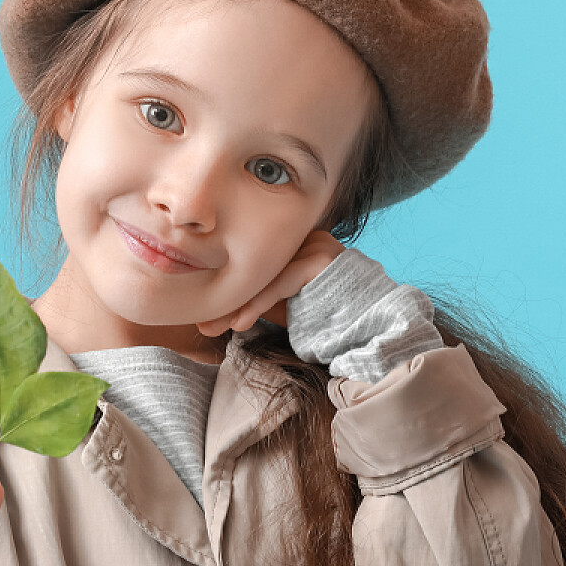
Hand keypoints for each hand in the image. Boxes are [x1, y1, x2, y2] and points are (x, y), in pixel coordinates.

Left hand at [195, 229, 346, 336]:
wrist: (363, 327)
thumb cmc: (320, 317)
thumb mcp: (279, 307)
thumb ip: (253, 301)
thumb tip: (206, 319)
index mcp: (293, 243)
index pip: (253, 263)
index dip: (227, 290)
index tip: (203, 316)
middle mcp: (304, 237)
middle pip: (256, 269)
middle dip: (226, 300)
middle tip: (203, 325)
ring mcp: (315, 244)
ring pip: (265, 276)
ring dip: (236, 304)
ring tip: (214, 327)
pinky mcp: (322, 258)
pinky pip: (281, 282)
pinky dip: (257, 304)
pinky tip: (240, 322)